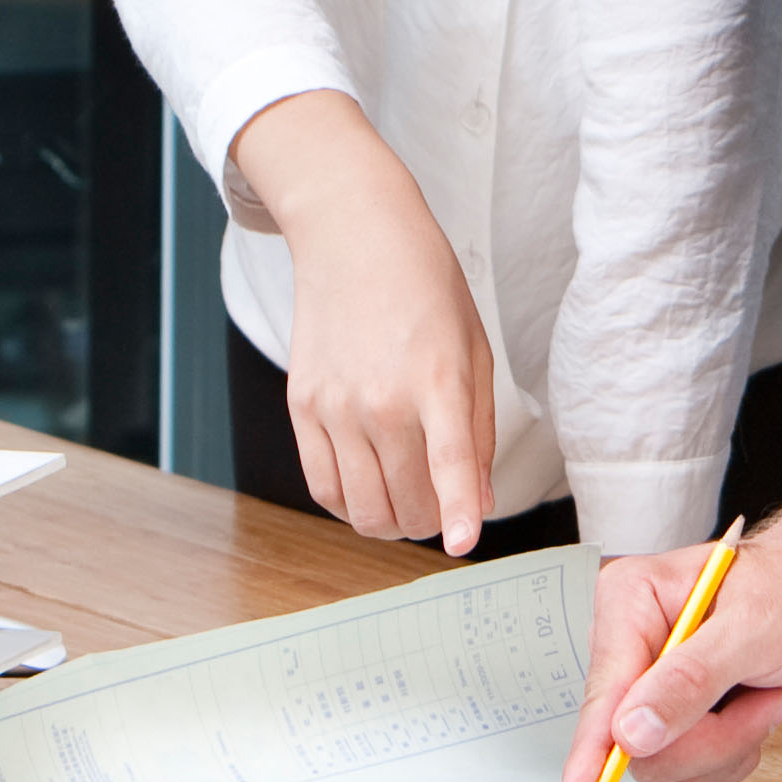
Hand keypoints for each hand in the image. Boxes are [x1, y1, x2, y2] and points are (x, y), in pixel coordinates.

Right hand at [241, 98, 498, 550]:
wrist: (353, 236)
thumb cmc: (425, 288)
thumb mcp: (472, 350)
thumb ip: (478, 430)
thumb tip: (479, 500)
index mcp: (436, 380)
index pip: (448, 466)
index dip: (458, 515)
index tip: (464, 545)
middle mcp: (381, 400)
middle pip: (407, 504)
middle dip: (432, 522)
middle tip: (442, 511)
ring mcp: (335, 407)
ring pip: (363, 508)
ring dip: (392, 522)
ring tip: (407, 505)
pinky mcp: (302, 407)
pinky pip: (322, 487)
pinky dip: (349, 506)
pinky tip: (369, 492)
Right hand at [558, 524, 781, 781]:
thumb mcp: (752, 628)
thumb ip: (689, 680)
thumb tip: (631, 733)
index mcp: (629, 603)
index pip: (603, 693)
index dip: (591, 753)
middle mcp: (630, 649)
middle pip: (633, 743)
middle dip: (708, 738)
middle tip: (764, 704)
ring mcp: (651, 691)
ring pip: (662, 767)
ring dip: (727, 747)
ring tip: (766, 698)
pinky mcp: (674, 722)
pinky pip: (685, 776)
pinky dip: (730, 758)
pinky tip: (755, 714)